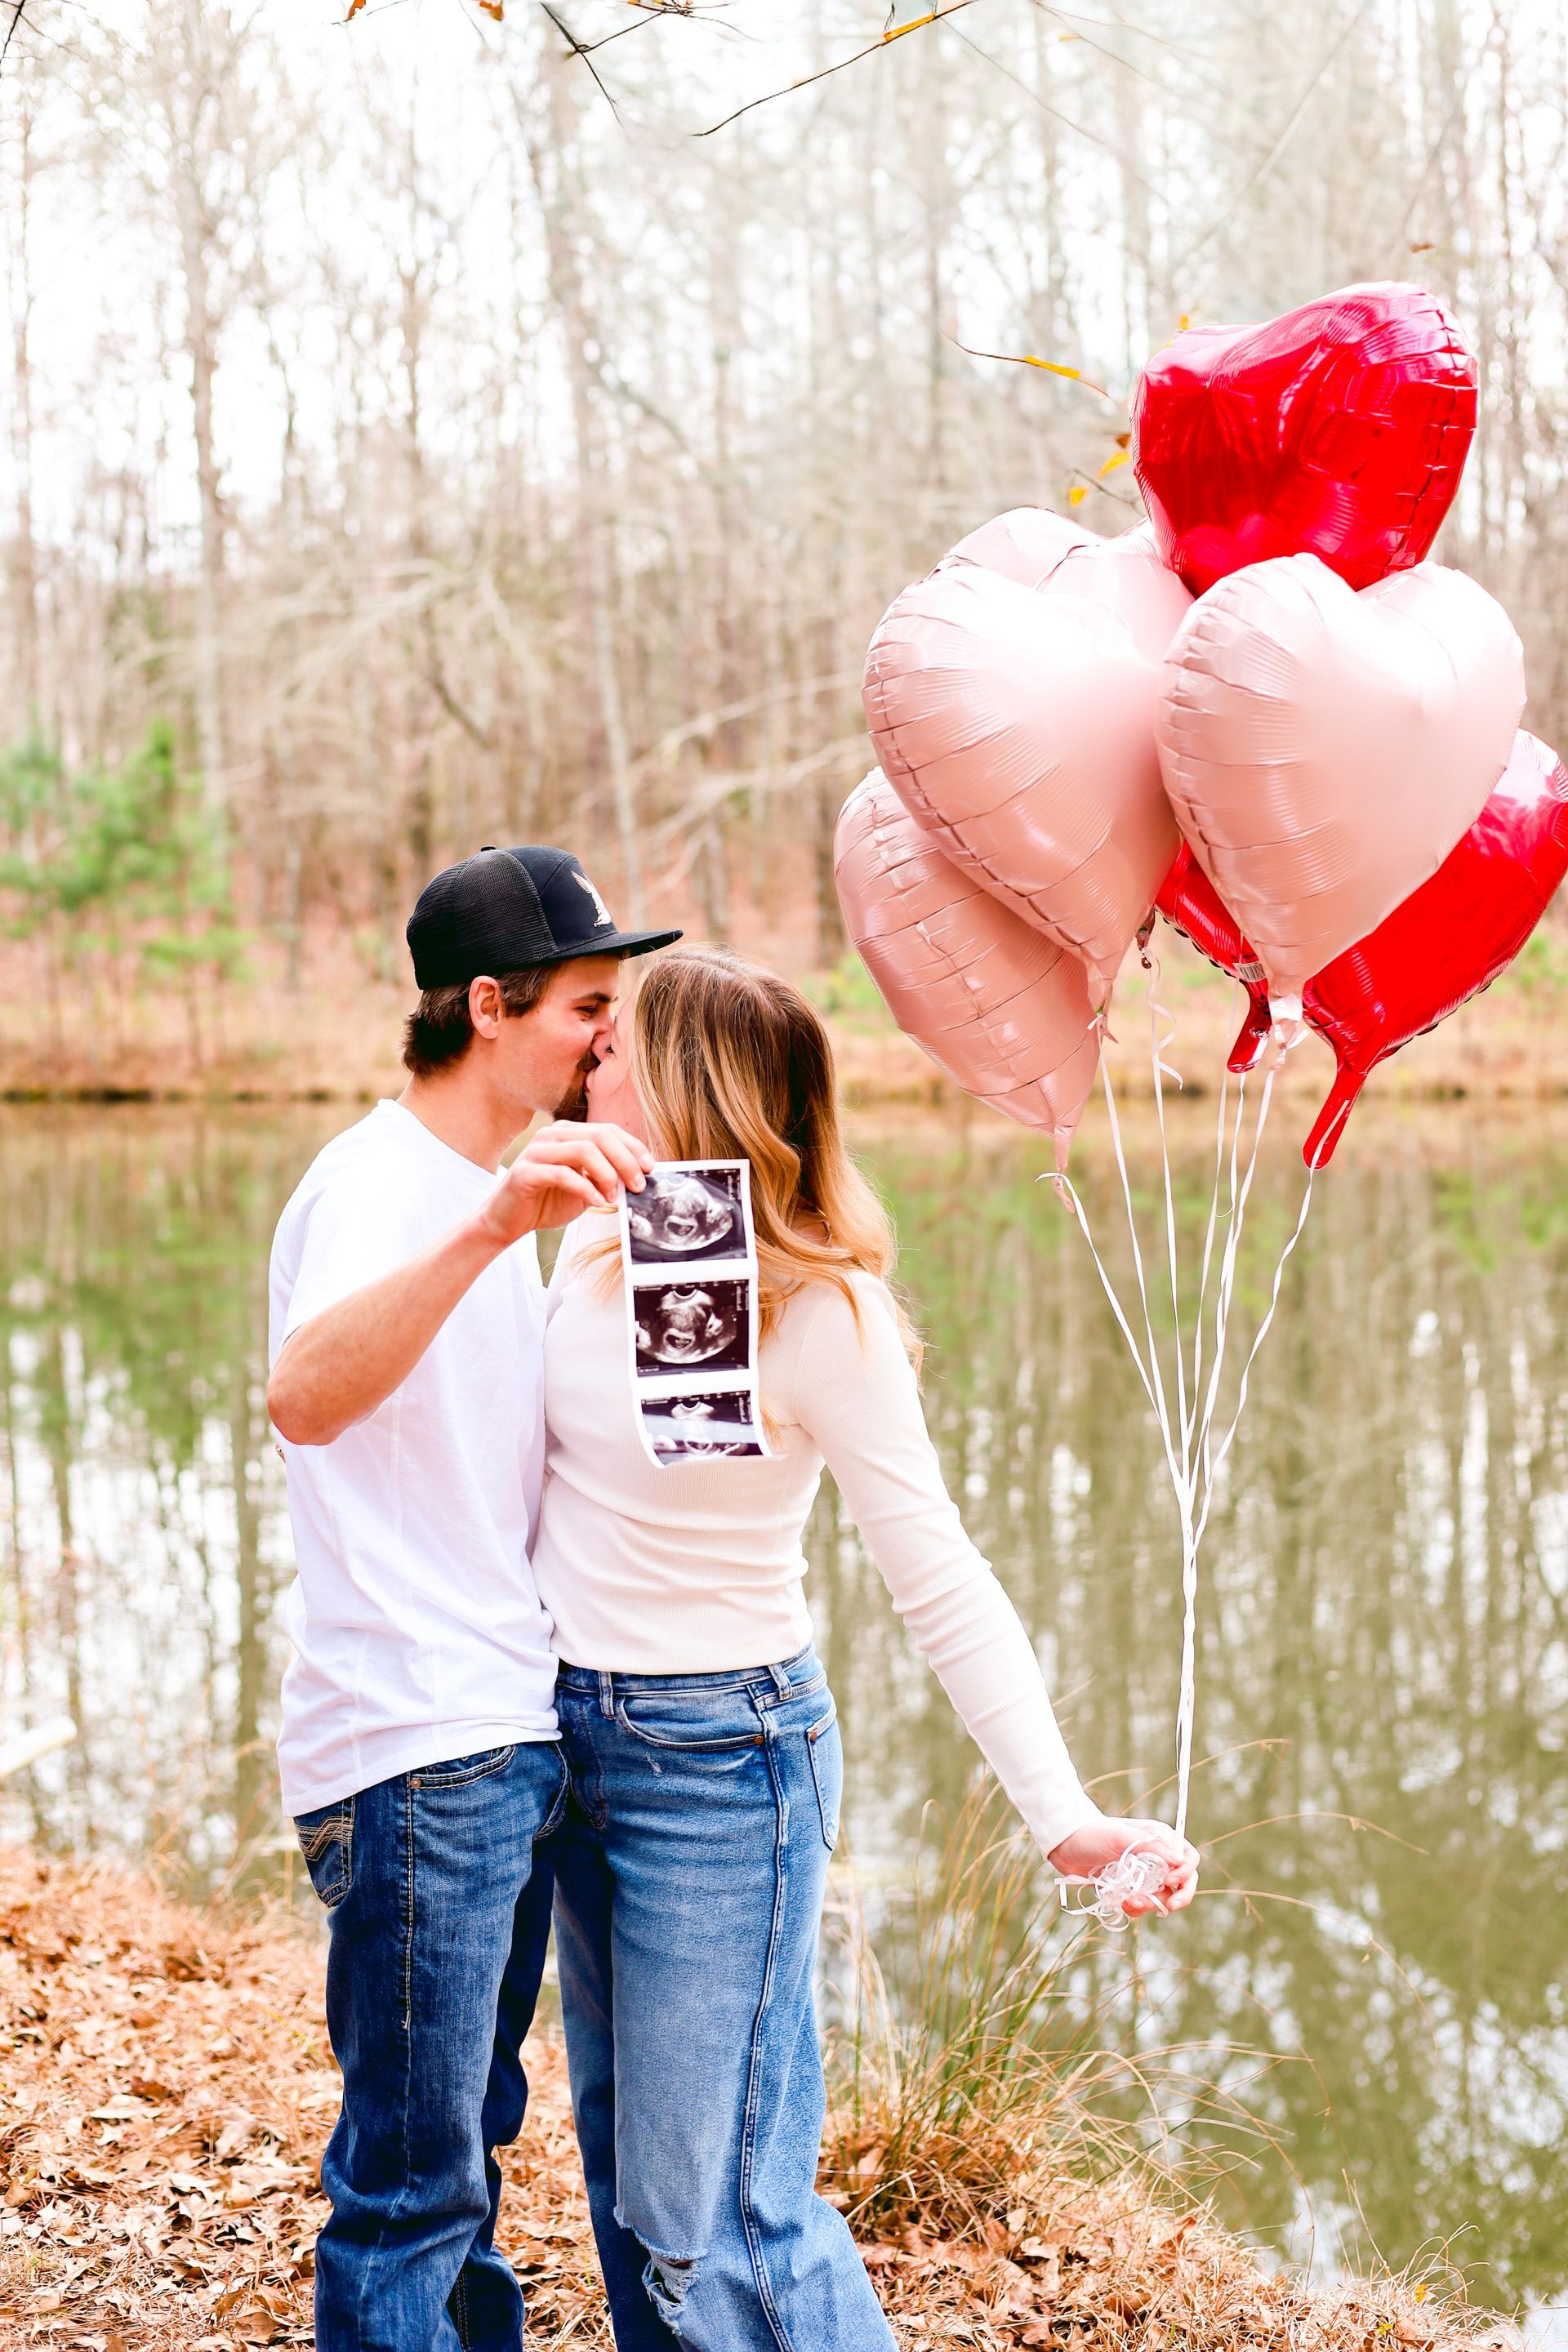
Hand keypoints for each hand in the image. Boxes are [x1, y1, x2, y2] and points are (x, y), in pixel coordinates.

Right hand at [479, 1121, 653, 1245]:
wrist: (507, 1221)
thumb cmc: (546, 1202)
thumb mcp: (584, 1188)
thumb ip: (605, 1178)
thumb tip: (638, 1178)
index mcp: (568, 1133)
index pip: (608, 1130)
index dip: (633, 1147)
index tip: (650, 1169)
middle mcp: (552, 1135)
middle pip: (599, 1136)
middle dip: (625, 1161)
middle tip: (638, 1186)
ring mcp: (537, 1151)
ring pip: (583, 1150)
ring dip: (607, 1175)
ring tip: (614, 1197)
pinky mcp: (525, 1171)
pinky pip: (562, 1174)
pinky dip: (585, 1188)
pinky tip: (596, 1202)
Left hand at [1046, 1814, 1198, 1916]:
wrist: (1065, 1846)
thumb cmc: (1092, 1834)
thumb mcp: (1121, 1837)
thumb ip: (1151, 1847)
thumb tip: (1180, 1861)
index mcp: (1158, 1839)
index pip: (1187, 1856)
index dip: (1186, 1871)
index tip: (1171, 1881)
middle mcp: (1156, 1858)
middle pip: (1182, 1882)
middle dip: (1180, 1896)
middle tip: (1171, 1907)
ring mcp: (1144, 1876)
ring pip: (1162, 1898)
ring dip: (1152, 1904)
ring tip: (1130, 1902)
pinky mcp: (1130, 1889)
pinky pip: (1143, 1905)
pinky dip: (1137, 1908)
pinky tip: (1122, 1903)